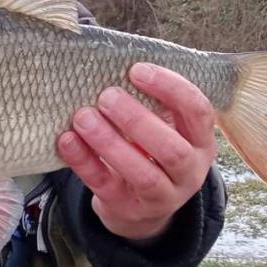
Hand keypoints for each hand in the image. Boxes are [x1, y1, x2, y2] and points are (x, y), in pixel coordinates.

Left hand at [57, 63, 216, 242]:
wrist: (141, 208)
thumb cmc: (149, 148)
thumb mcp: (163, 126)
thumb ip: (149, 99)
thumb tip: (110, 57)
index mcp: (200, 140)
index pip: (198, 110)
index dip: (170, 88)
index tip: (136, 69)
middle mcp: (189, 171)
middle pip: (172, 149)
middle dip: (137, 120)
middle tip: (107, 95)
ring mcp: (162, 196)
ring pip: (142, 174)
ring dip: (110, 142)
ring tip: (83, 116)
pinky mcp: (127, 208)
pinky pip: (104, 185)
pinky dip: (84, 161)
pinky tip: (66, 139)